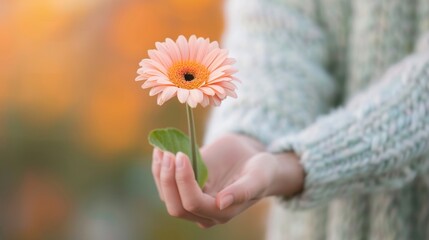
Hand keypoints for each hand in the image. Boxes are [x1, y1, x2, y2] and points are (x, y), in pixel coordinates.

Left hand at [151, 134, 303, 227]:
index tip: (182, 154)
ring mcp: (193, 201)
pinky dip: (159, 169)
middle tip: (168, 153)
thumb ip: (243, 191)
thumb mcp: (258, 176)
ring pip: (166, 197)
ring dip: (160, 174)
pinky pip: (166, 185)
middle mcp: (204, 212)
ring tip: (161, 149)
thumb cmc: (261, 169)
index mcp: (223, 212)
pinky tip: (159, 151)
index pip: (194, 203)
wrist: (254, 160)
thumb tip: (222, 203)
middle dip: (168, 180)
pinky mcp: (186, 189)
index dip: (184, 181)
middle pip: (176, 206)